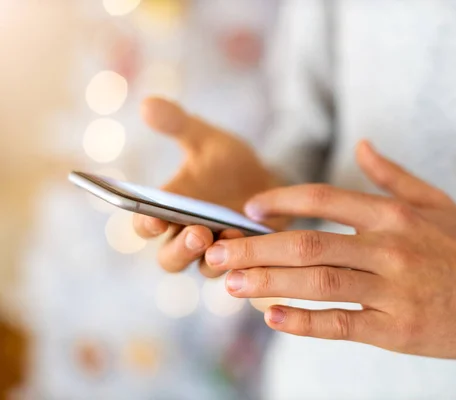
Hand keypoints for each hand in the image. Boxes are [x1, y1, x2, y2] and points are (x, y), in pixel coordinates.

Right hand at [132, 97, 279, 276]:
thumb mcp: (206, 139)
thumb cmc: (227, 162)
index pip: (144, 226)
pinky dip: (244, 260)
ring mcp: (216, 252)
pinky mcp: (245, 259)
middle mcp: (186, 237)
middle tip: (198, 232)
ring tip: (230, 234)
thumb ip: (178, 125)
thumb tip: (148, 104)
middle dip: (181, 249)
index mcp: (167, 211)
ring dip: (213, 257)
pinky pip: (240, 270)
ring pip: (204, 268)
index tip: (154, 218)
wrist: (268, 177)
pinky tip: (254, 241)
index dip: (145, 225)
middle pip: (170, 259)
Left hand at [203, 141, 455, 361]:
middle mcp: (389, 247)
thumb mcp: (436, 202)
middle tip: (217, 254)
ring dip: (267, 284)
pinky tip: (273, 318)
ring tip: (230, 285)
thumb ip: (393, 175)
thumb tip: (361, 144)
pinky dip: (304, 322)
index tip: (249, 210)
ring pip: (317, 284)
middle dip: (256, 249)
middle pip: (307, 244)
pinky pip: (342, 324)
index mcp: (394, 214)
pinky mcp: (398, 328)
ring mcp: (393, 289)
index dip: (279, 201)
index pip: (323, 199)